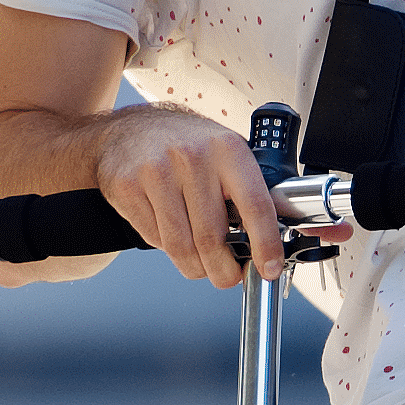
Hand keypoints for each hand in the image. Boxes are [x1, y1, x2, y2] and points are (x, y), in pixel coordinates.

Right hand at [90, 100, 286, 285]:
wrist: (130, 128)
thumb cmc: (184, 144)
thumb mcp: (225, 154)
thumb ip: (250, 190)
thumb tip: (277, 236)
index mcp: (227, 149)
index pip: (255, 206)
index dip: (265, 245)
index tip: (268, 268)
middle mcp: (192, 157)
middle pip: (212, 238)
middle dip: (223, 270)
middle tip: (227, 276)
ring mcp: (157, 171)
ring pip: (181, 246)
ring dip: (194, 267)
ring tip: (199, 264)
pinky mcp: (128, 188)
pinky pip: (154, 238)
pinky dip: (166, 247)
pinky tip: (171, 231)